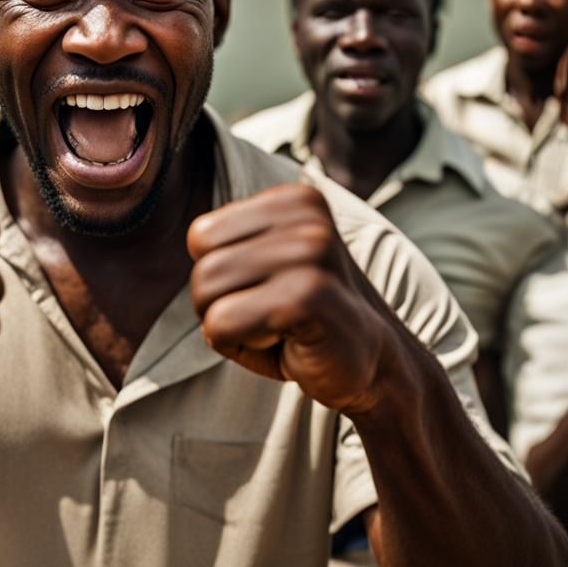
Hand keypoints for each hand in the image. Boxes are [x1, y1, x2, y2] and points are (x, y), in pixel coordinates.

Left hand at [188, 182, 392, 413]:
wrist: (379, 367)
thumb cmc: (308, 317)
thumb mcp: (269, 263)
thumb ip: (230, 243)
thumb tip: (188, 234)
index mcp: (294, 199)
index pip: (201, 237)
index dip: (223, 277)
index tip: (269, 292)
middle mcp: (305, 216)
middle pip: (201, 268)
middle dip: (223, 307)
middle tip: (274, 319)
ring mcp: (310, 253)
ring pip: (206, 295)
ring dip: (234, 329)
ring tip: (281, 330)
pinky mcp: (307, 296)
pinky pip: (221, 325)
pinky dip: (243, 350)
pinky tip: (289, 346)